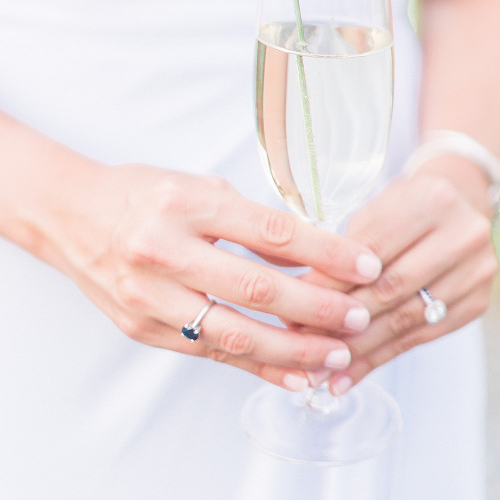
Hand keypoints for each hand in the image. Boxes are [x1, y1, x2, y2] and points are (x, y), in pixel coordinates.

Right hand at [45, 162, 381, 391]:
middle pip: (255, 289)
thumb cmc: (140, 195)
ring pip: (233, 334)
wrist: (72, 217)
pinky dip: (256, 368)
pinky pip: (210, 353)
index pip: (269, 232)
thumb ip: (250, 221)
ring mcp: (150, 297)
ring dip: (292, 350)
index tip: (364, 263)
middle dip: (316, 308)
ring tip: (336, 353)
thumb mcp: (198, 187)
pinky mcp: (144, 329)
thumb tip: (309, 252)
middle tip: (358, 315)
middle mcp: (165, 252)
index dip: (324, 251)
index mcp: (184, 205)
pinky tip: (293, 375)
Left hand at [296, 169, 496, 394]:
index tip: (296, 305)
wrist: (461, 205)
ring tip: (321, 371)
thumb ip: (345, 248)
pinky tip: (350, 374)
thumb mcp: (375, 209)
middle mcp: (463, 235)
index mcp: (433, 199)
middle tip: (302, 342)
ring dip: (358, 349)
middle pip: (392, 288)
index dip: (332, 281)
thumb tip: (304, 299)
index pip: (373, 249)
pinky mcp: (476, 303)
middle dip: (342, 320)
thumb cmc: (404, 207)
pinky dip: (380, 358)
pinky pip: (420, 338)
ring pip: (405, 320)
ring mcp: (476, 272)